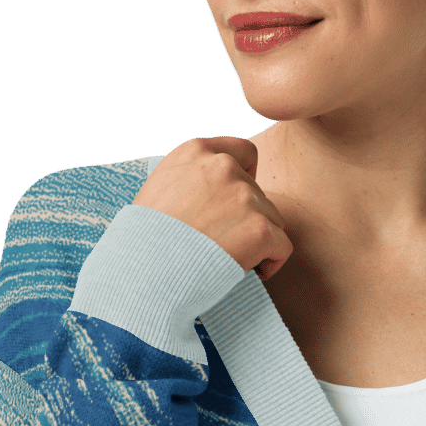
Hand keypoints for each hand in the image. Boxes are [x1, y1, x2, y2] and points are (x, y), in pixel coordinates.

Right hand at [132, 136, 294, 282]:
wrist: (142, 273)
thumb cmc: (143, 241)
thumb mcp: (158, 188)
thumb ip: (192, 178)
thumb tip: (215, 191)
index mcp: (196, 151)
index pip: (244, 153)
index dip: (245, 181)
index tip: (231, 207)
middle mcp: (223, 166)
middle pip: (259, 192)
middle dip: (246, 219)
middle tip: (219, 245)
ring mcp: (244, 196)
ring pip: (273, 219)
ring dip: (257, 241)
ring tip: (225, 259)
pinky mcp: (259, 229)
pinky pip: (282, 247)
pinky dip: (269, 263)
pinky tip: (245, 273)